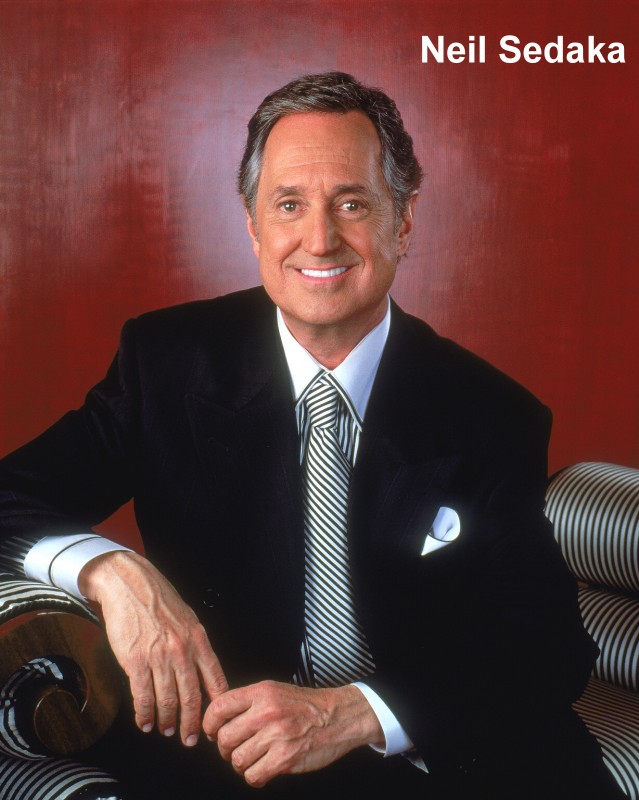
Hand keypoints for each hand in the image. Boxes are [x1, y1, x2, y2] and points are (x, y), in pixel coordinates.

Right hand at [79, 550, 227, 745]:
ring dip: (166, 720)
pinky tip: (145, 722)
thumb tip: (204, 673)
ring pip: (167, 699)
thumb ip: (196, 646)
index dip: (217, 705)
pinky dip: (145, 713)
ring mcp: (159, 656)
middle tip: (190, 738)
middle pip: (192, 696)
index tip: (216, 721)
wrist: (131, 584)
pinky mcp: (135, 660)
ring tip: (165, 730)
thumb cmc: (159, 600)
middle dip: (192, 723)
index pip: (215, 679)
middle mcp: (182, 650)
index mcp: (199, 639)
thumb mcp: (188, 619)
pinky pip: (142, 695)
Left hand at [202, 680, 383, 786]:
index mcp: (262, 692)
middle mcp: (267, 712)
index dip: (209, 723)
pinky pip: (253, 775)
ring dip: (241, 764)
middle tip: (235, 748)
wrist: (338, 717)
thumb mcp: (275, 691)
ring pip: (237, 760)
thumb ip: (249, 702)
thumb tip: (219, 719)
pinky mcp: (285, 758)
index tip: (211, 731)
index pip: (220, 706)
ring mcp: (276, 736)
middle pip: (224, 738)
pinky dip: (255, 776)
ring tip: (253, 759)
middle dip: (226, 748)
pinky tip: (264, 768)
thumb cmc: (307, 705)